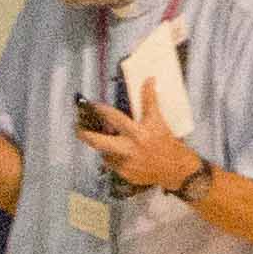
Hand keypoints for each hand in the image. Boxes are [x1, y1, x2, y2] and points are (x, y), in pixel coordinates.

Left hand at [71, 92, 199, 191]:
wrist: (176, 169)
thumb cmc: (167, 142)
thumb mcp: (158, 120)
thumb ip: (150, 101)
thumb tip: (149, 79)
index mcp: (138, 133)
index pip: (114, 117)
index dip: (100, 109)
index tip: (91, 104)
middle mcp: (130, 149)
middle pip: (98, 141)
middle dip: (84, 134)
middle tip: (77, 128)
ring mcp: (126, 164)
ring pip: (104, 152)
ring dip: (104, 145)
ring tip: (108, 141)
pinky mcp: (125, 174)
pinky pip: (112, 163)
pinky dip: (113, 156)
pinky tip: (121, 153)